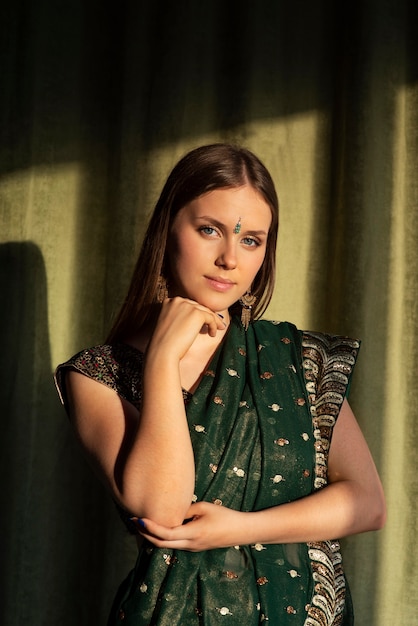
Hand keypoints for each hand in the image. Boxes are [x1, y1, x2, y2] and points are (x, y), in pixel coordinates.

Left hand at [131, 501, 247, 551]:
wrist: (240, 531)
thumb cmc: (224, 516)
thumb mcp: (204, 507)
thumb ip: (186, 510)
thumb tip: (171, 511)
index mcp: (193, 534)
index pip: (166, 534)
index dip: (150, 527)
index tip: (139, 518)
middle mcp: (190, 545)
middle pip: (161, 544)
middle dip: (145, 533)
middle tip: (133, 521)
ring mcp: (192, 548)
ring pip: (166, 546)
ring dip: (152, 536)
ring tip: (141, 523)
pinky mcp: (194, 547)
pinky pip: (173, 544)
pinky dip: (162, 538)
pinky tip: (157, 528)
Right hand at [147, 297, 226, 361]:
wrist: (163, 351)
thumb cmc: (165, 343)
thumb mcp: (170, 324)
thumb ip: (180, 317)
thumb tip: (197, 318)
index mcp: (169, 301)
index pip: (188, 305)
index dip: (196, 313)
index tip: (202, 321)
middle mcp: (178, 300)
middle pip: (198, 306)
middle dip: (206, 316)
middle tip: (215, 324)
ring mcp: (187, 306)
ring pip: (206, 311)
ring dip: (213, 321)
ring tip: (217, 329)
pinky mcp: (197, 314)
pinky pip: (211, 318)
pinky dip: (214, 326)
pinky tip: (212, 334)